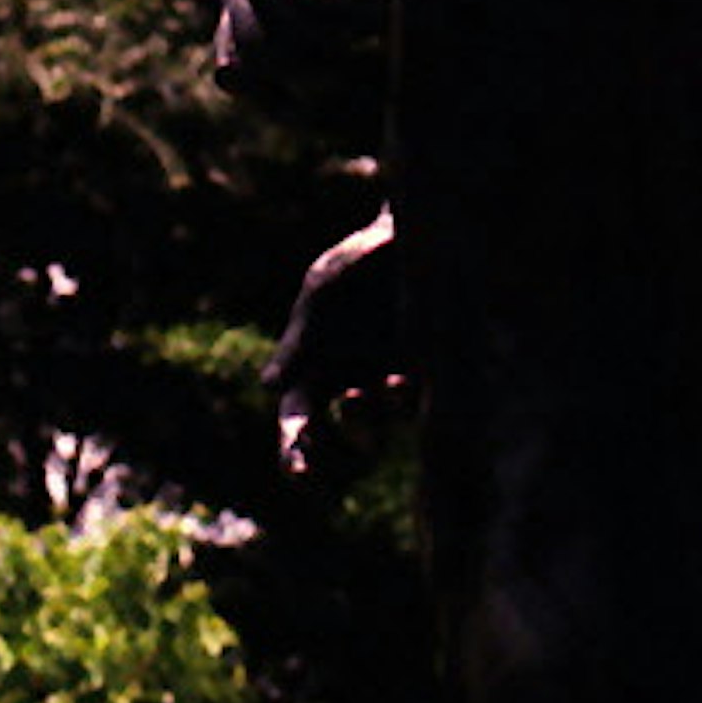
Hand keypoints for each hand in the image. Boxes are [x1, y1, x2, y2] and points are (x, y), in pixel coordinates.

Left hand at [213, 0, 387, 112]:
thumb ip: (332, 21)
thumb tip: (383, 77)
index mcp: (239, 3)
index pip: (243, 79)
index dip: (289, 101)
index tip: (348, 104)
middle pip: (268, 65)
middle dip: (326, 74)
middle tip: (382, 66)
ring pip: (289, 29)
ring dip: (348, 35)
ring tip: (395, 23)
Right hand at [267, 204, 413, 476]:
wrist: (409, 230)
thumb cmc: (353, 265)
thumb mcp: (320, 296)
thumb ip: (298, 342)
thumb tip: (268, 388)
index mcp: (316, 372)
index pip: (299, 423)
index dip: (295, 453)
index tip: (298, 472)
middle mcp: (355, 385)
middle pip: (351, 432)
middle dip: (353, 429)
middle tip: (354, 398)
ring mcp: (395, 380)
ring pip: (390, 420)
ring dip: (392, 409)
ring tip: (394, 381)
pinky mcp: (434, 367)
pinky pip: (426, 398)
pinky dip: (419, 397)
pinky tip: (416, 378)